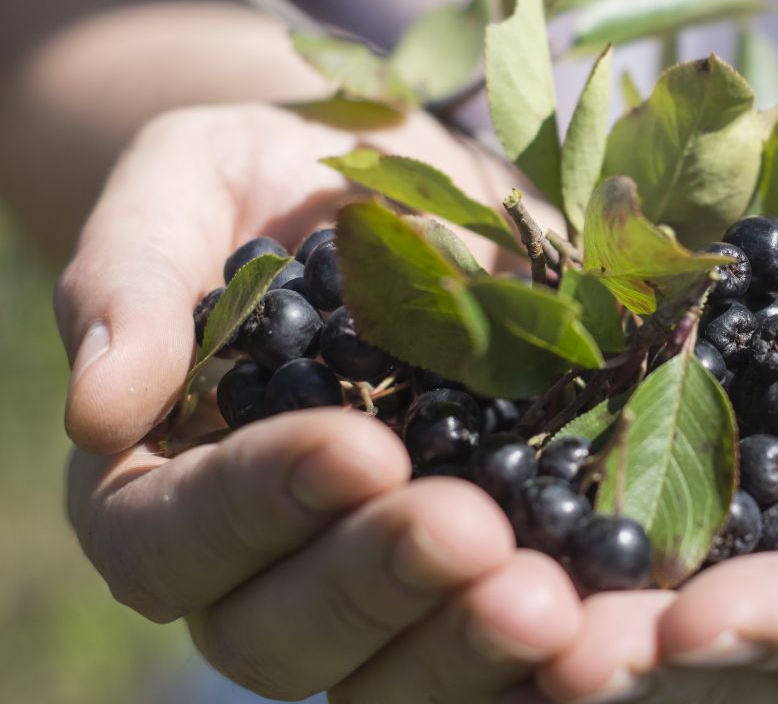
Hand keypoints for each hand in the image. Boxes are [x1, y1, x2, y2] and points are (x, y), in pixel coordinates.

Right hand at [57, 103, 581, 701]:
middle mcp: (266, 559)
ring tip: (557, 605)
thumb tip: (97, 409)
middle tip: (473, 538)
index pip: (173, 536)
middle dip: (380, 586)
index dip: (258, 504)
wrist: (386, 187)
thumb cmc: (262, 178)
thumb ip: (131, 280)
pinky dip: (560, 641)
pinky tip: (625, 614)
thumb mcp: (185, 184)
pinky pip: (502, 632)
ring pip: (397, 667)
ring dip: (472, 645)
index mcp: (165, 484)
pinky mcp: (483, 560)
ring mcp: (378, 572)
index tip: (357, 449)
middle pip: (284, 634)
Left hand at [529, 130, 777, 702]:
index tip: (694, 622)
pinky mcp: (717, 454)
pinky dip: (576, 492)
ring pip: (679, 581)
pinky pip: (643, 483)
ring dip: (589, 589)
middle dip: (653, 648)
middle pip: (758, 647)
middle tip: (544, 635)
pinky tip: (501, 490)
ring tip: (499, 584)